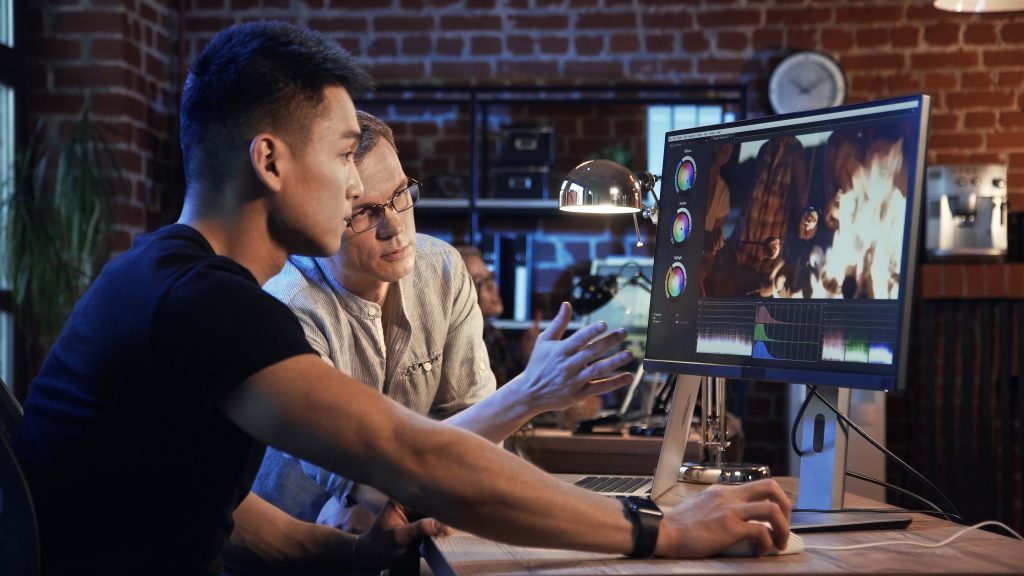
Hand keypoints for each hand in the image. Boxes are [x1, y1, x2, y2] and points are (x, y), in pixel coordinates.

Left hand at [355, 501, 449, 573]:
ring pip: (433, 514)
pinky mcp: (418, 524)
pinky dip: (439, 527)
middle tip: (456, 518)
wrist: (374, 557)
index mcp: (400, 500)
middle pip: (430, 504)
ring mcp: (414, 514)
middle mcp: (408, 504)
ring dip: (442, 519)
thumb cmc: (381, 545)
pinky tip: (447, 530)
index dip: (437, 502)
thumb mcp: (399, 536)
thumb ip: (419, 528)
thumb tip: (441, 524)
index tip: (452, 509)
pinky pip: (432, 523)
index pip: (423, 498)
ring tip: (454, 522)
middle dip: (442, 510)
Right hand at [514, 302, 632, 412]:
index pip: (578, 339)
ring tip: (629, 354)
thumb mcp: (544, 342)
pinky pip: (598, 388)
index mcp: (559, 351)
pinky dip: (614, 383)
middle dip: (608, 342)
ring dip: (614, 362)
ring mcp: (573, 381)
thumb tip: (567, 304)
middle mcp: (567, 366)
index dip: (591, 332)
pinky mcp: (578, 395)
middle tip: (624, 332)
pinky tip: (628, 377)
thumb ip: (558, 323)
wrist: (530, 393)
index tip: (604, 324)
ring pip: (597, 371)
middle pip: (591, 352)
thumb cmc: (538, 363)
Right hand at [655, 479, 791, 557]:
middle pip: (771, 488)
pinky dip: (766, 542)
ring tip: (779, 542)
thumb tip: (738, 519)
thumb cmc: (679, 525)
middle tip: (784, 526)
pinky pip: (760, 531)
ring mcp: (730, 510)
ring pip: (772, 509)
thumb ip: (720, 507)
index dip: (774, 500)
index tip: (776, 516)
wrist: (663, 532)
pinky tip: (760, 550)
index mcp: (723, 490)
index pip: (758, 485)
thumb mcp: (702, 506)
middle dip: (786, 507)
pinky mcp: (729, 527)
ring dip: (782, 528)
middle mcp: (729, 496)